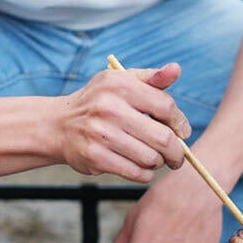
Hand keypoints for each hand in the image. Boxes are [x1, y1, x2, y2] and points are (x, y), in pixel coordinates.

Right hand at [58, 63, 191, 182]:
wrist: (59, 124)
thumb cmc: (99, 101)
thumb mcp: (122, 82)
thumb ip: (152, 78)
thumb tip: (176, 69)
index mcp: (121, 86)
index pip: (166, 106)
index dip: (180, 122)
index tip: (182, 132)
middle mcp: (110, 108)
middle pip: (162, 138)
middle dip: (176, 152)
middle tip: (177, 156)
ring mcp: (101, 134)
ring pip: (150, 158)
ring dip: (158, 162)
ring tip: (155, 159)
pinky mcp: (95, 157)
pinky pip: (135, 173)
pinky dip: (144, 174)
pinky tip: (141, 167)